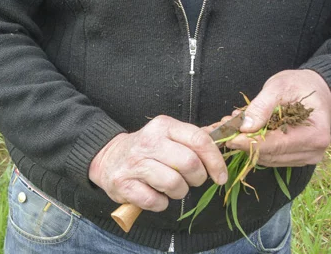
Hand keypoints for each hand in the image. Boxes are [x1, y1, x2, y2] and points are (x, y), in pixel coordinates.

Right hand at [89, 116, 228, 211]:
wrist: (107, 158)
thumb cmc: (146, 150)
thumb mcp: (167, 136)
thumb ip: (192, 140)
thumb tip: (223, 147)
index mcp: (163, 126)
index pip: (199, 139)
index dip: (216, 161)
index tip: (220, 176)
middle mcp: (148, 141)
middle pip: (190, 163)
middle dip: (197, 179)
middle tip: (190, 181)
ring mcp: (134, 163)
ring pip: (174, 184)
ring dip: (178, 192)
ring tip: (170, 187)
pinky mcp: (123, 184)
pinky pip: (155, 201)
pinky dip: (160, 204)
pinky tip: (155, 195)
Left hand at [225, 69, 330, 166]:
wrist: (316, 90)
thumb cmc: (300, 85)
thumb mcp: (280, 87)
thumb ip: (262, 106)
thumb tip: (245, 127)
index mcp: (316, 135)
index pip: (277, 145)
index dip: (249, 143)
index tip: (226, 137)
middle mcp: (313, 152)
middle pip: (271, 154)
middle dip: (243, 142)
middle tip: (223, 127)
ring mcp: (306, 157)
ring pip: (268, 158)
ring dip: (247, 144)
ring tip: (232, 125)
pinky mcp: (296, 157)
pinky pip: (271, 156)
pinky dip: (255, 145)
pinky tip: (244, 129)